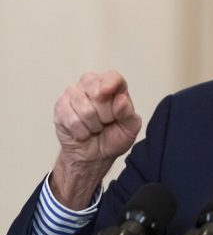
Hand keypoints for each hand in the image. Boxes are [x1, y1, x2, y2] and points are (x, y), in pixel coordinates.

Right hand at [50, 70, 141, 208]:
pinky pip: (69, 117)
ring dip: (91, 125)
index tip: (116, 102)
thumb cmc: (113, 139)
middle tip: (105, 125)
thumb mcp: (130, 128)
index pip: (113, 77)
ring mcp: (74, 95)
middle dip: (105, 115)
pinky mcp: (60, 107)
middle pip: (99, 93)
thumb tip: (120, 101)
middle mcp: (93, 86)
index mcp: (114, 87)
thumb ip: (128, 113)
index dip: (113, 87)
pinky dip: (78, 130)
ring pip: (84, 106)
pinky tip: (82, 133)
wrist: (91, 157)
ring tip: (94, 130)